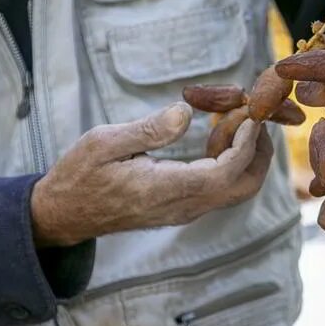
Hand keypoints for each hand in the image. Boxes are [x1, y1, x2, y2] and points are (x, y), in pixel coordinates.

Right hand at [30, 103, 272, 246]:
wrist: (64, 214)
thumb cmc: (80, 176)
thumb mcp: (104, 143)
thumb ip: (148, 129)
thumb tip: (185, 111)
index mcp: (166, 190)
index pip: (226, 172)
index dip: (245, 143)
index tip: (249, 115)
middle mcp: (183, 206)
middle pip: (245, 187)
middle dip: (260, 153)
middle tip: (254, 118)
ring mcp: (184, 211)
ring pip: (236, 190)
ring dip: (247, 157)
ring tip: (234, 121)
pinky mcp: (181, 208)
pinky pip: (220, 190)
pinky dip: (231, 163)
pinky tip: (215, 137)